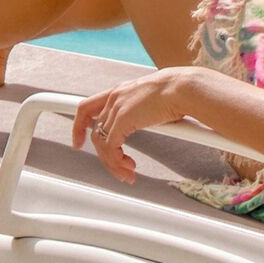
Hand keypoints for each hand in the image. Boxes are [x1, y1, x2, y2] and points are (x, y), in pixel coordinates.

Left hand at [71, 69, 199, 179]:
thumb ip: (147, 112)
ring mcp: (117, 109)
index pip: (88, 107)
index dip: (80, 125)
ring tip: (127, 173)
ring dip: (113, 163)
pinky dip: (117, 161)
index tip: (79, 141)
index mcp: (120, 92)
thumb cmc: (178, 94)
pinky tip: (129, 166)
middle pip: (95, 131)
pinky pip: (110, 147)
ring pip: (101, 142)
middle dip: (104, 156)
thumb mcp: (155, 102)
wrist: (184, 89)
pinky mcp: (122, 120)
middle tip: (118, 169)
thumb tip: (158, 122)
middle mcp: (114, 98)